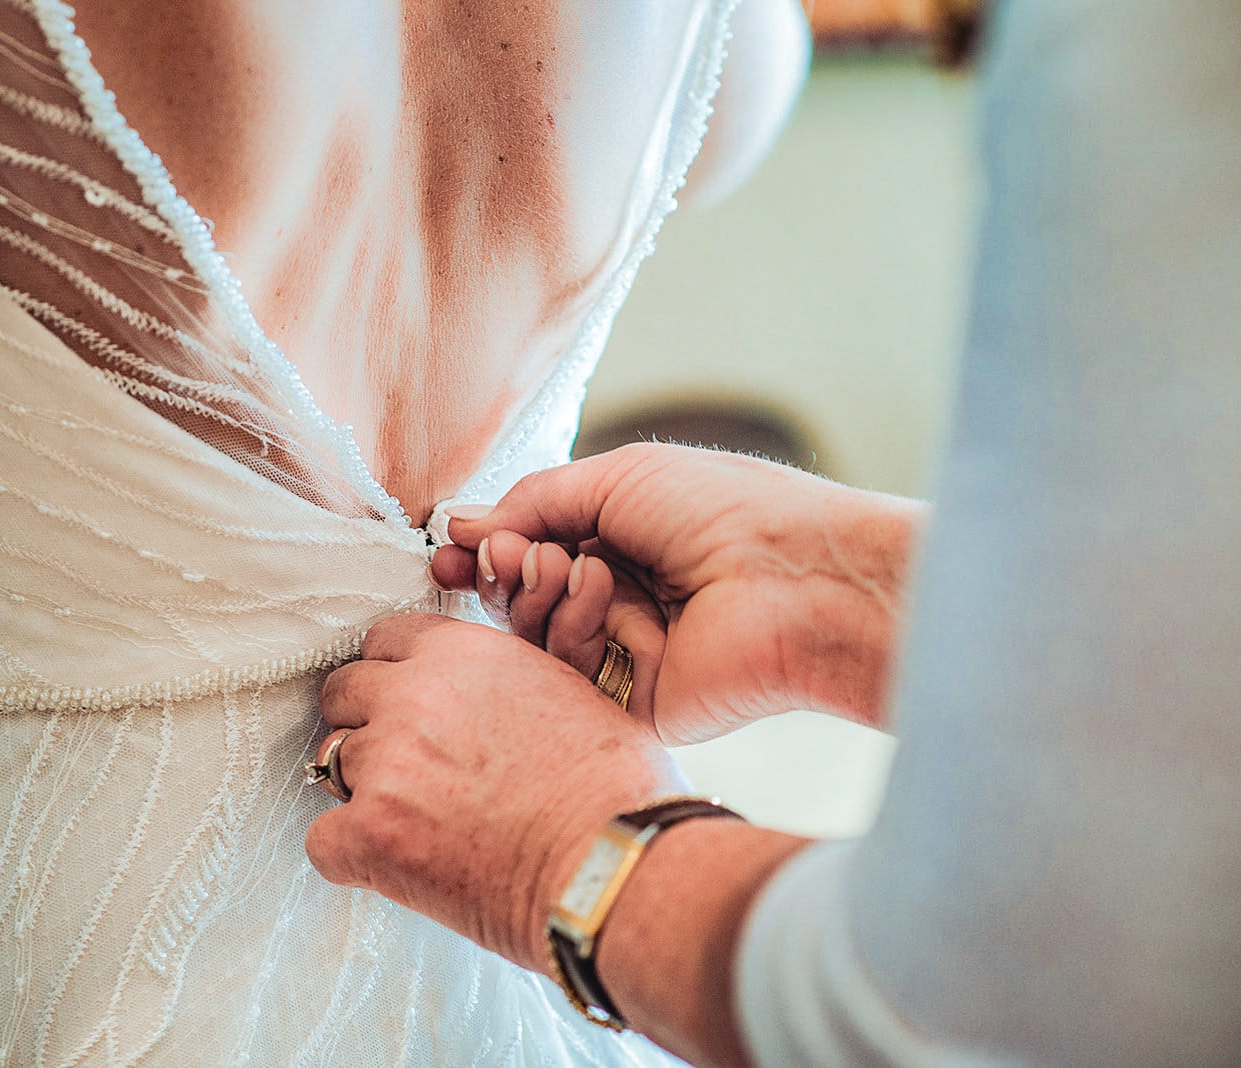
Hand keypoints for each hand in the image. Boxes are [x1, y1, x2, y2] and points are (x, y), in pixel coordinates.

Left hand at [306, 614, 687, 972]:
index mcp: (462, 652)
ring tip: (414, 820)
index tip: (410, 706)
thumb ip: (501, 681)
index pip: (384, 641)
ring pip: (331, 760)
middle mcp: (413, 695)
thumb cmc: (615, 790)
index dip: (396, 677)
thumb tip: (482, 699)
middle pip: (344, 692)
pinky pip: (322, 838)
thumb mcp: (566, 692)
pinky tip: (394, 864)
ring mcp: (385, 763)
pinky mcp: (371, 832)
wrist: (618, 866)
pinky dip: (351, 854)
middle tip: (406, 765)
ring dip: (362, 786)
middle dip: (367, 724)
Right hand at [433, 444, 926, 742]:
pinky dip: (569, 623)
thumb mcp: (618, 478)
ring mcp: (622, 652)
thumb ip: (535, 501)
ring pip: (531, 637)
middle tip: (500, 554)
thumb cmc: (728, 511)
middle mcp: (616, 598)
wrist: (795, 577)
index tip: (448, 546)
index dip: (484, 550)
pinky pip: (563, 672)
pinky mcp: (628, 700)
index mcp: (619, 541)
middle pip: (517, 598)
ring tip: (564, 565)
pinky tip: (598, 592)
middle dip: (500, 571)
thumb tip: (464, 524)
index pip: (527, 552)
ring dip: (533, 593)